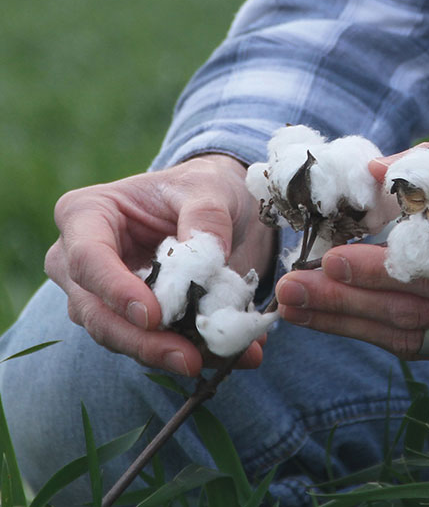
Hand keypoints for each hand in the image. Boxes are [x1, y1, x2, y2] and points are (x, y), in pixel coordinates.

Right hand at [45, 154, 274, 374]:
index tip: (152, 316)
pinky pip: (151, 343)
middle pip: (96, 310)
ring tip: (219, 356)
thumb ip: (206, 218)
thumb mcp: (209, 188)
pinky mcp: (129, 318)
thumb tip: (206, 261)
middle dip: (143, 340)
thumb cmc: (200, 187)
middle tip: (190, 358)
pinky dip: (189, 351)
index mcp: (86, 214)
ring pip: (120, 336)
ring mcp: (101, 293)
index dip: (116, 291)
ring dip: (168, 353)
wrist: (217, 205)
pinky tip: (231, 354)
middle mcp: (80, 259)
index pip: (88, 258)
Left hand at [275, 134, 428, 361]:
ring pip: (421, 338)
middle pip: (422, 313)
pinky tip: (341, 320)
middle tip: (291, 290)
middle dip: (348, 304)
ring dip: (353, 325)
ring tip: (299, 309)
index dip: (385, 270)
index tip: (331, 259)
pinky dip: (384, 333)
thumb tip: (371, 171)